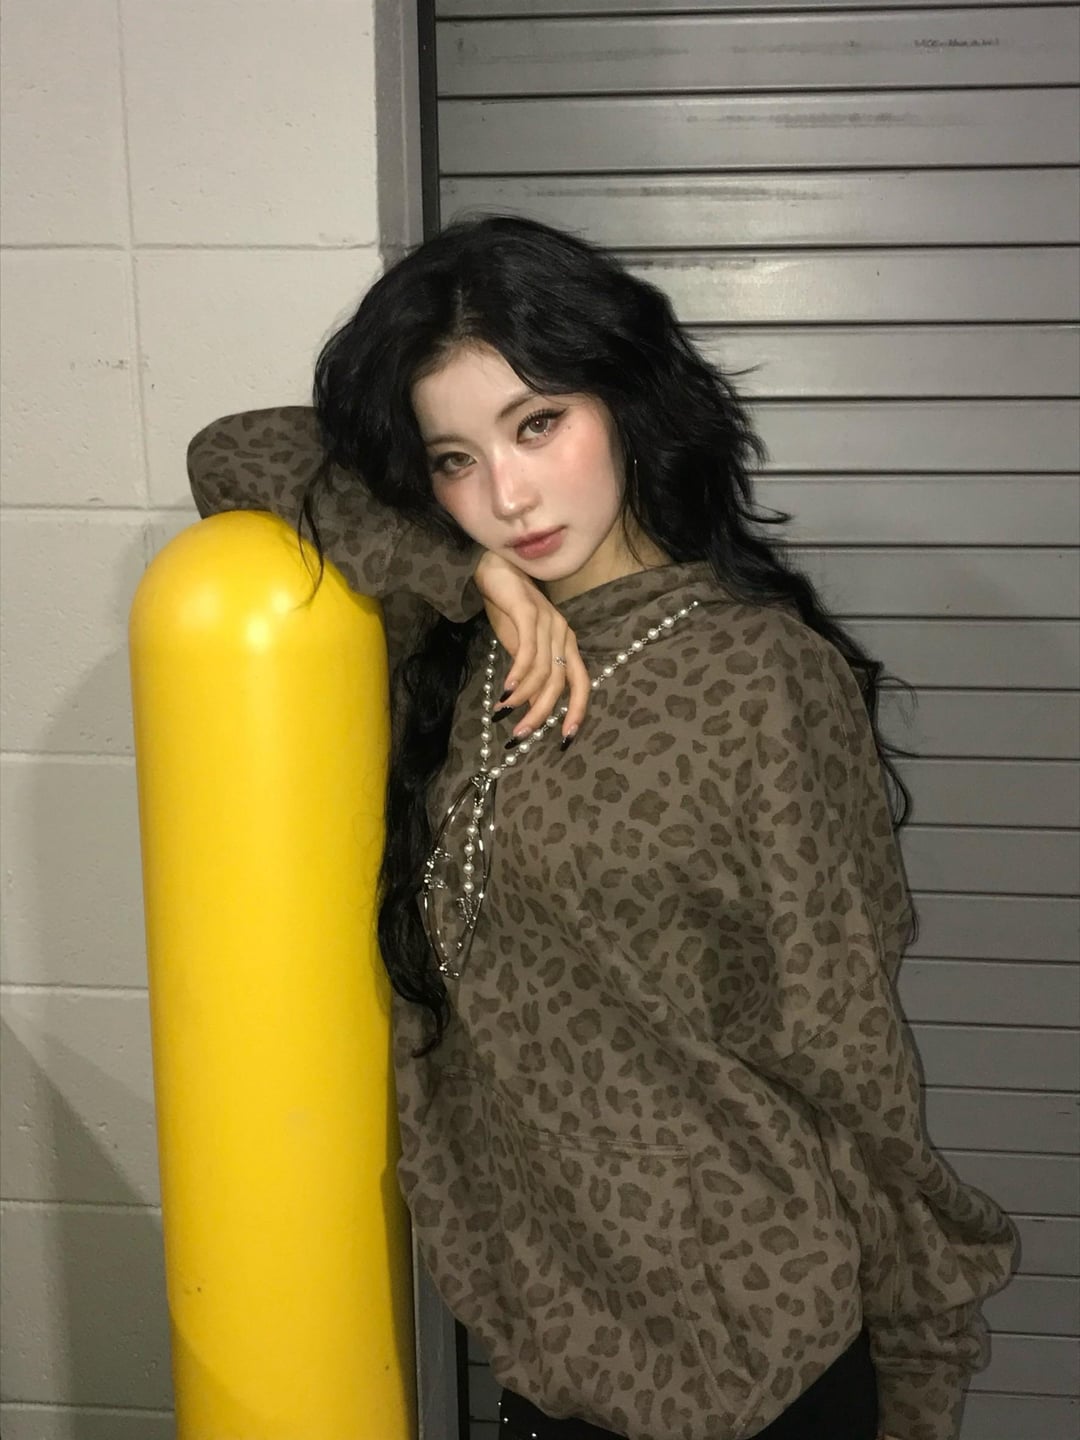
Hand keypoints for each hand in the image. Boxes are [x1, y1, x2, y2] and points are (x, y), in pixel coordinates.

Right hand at [473, 551, 590, 743]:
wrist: (494, 568)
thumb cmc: (508, 609)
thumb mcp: (522, 644)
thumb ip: (530, 670)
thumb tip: (530, 704)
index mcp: (566, 643)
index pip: (581, 682)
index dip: (578, 711)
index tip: (565, 738)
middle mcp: (563, 634)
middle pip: (560, 682)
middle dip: (542, 712)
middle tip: (522, 734)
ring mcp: (548, 622)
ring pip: (543, 670)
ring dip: (524, 696)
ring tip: (504, 712)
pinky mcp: (529, 612)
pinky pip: (528, 649)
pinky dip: (519, 673)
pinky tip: (507, 689)